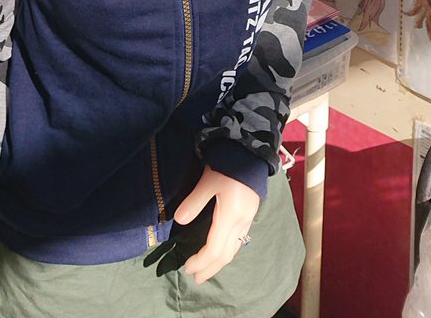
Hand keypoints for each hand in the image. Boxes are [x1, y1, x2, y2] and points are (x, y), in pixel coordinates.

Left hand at [173, 166, 259, 284]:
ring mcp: (247, 219)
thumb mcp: (208, 180)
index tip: (187, 268)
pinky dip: (227, 252)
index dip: (201, 262)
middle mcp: (241, 222)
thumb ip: (194, 201)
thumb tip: (179, 220)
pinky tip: (220, 251)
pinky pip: (239, 241)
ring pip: (234, 250)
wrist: (251, 152)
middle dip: (210, 268)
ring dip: (219, 263)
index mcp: (230, 216)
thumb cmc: (228, 164)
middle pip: (225, 255)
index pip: (214, 249)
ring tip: (206, 270)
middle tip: (195, 278)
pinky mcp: (249, 214)